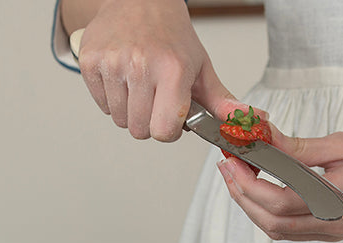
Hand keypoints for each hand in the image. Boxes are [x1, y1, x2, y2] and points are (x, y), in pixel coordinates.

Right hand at [72, 0, 238, 140]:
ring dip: (129, 111)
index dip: (168, 130)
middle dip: (149, 122)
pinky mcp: (91, 61)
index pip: (163, 130)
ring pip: (119, 120)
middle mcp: (141, 65)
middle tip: (154, 98)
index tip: (170, 116)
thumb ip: (222, 101)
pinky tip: (122, 79)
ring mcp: (113, 63)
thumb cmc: (172, 36)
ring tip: (139, 87)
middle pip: (139, 130)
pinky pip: (101, 105)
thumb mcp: (201, 67)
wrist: (140, 0)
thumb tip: (250, 121)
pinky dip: (112, 99)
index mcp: (172, 69)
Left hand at [217, 126, 342, 240]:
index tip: (232, 158)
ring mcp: (333, 233)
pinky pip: (291, 231)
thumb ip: (301, 148)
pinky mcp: (333, 233)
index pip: (278, 201)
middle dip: (242, 194)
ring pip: (277, 231)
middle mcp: (332, 225)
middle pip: (271, 222)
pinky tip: (262, 188)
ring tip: (239, 174)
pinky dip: (269, 212)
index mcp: (337, 201)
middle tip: (228, 165)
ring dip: (252, 205)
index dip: (247, 183)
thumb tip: (263, 140)